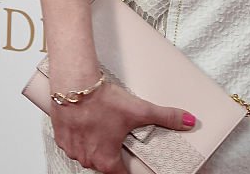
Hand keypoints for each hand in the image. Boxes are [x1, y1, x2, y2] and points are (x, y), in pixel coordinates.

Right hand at [50, 79, 196, 172]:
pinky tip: (87, 121)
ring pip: (86, 153)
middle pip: (103, 163)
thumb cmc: (102, 100)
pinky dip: (79, 134)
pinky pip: (72, 142)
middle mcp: (87, 159)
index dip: (130, 170)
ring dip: (94, 142)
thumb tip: (188, 121)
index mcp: (106, 160)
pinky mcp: (61, 135)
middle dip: (111, 152)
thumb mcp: (139, 109)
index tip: (133, 167)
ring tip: (103, 125)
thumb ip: (165, 117)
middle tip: (118, 137)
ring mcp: (72, 148)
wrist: (74, 84)